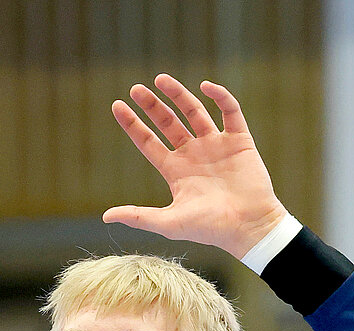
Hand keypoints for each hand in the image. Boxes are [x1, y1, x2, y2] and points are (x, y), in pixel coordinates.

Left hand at [102, 75, 288, 259]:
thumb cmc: (209, 228)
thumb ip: (138, 216)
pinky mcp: (239, 140)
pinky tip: (205, 86)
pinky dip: (220, 96)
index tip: (117, 106)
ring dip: (179, 94)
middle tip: (135, 88)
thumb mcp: (169, 223)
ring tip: (161, 78)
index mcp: (175, 171)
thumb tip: (105, 217)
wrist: (248, 227)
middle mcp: (193, 154)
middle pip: (168, 123)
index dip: (133, 125)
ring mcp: (216, 145)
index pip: (148, 142)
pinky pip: (230, 110)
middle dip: (152, 105)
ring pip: (195, 111)